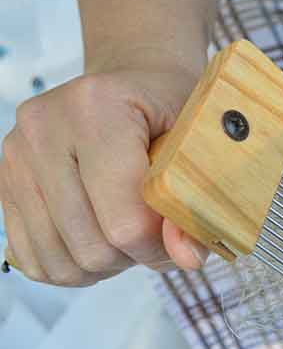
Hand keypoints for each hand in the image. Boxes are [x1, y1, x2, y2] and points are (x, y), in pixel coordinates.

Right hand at [0, 62, 208, 285]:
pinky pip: (32, 257)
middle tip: (155, 234)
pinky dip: (71, 265)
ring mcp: (16, 155)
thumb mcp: (198, 144)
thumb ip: (195, 202)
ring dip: (104, 265)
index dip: (159, 246)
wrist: (132, 83)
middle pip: (90, 247)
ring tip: (129, 234)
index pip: (124, 221)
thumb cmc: (170, 108)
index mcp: (98, 110)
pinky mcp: (4, 180)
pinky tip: (99, 239)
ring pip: (59, 261)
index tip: (177, 234)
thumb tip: (188, 258)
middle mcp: (44, 128)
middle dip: (133, 256)